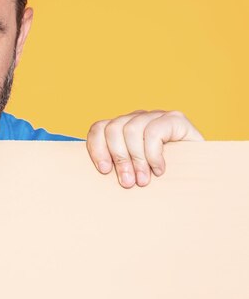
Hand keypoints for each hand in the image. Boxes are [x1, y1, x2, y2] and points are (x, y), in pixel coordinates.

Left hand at [86, 110, 203, 187]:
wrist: (202, 176)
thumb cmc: (163, 178)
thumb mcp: (134, 172)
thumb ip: (117, 168)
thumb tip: (99, 174)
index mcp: (122, 128)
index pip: (99, 128)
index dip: (96, 148)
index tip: (104, 170)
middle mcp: (137, 118)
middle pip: (113, 128)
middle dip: (118, 158)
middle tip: (127, 182)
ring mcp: (156, 116)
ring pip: (131, 130)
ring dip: (136, 159)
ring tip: (143, 181)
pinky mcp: (175, 119)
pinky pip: (154, 132)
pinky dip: (153, 154)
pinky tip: (159, 170)